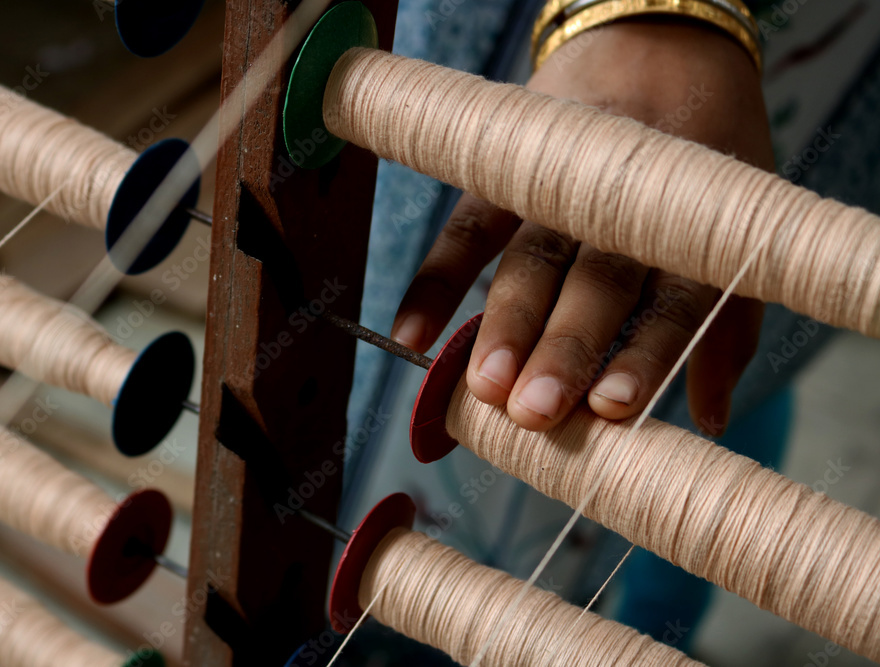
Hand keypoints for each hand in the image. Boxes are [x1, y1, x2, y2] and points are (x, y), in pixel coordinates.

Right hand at [391, 18, 774, 434]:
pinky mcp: (512, 167)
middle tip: (532, 409)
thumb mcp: (733, 230)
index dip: (645, 352)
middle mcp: (628, 202)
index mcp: (693, 223)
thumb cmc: (700, 165)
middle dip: (565, 344)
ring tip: (481, 384)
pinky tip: (409, 334)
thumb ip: (724, 325)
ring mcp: (564, 181)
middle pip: (597, 278)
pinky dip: (437, 278)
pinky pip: (469, 223)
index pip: (673, 295)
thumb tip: (711, 419)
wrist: (660, 40)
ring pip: (534, 254)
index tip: (610, 408)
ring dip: (506, 320)